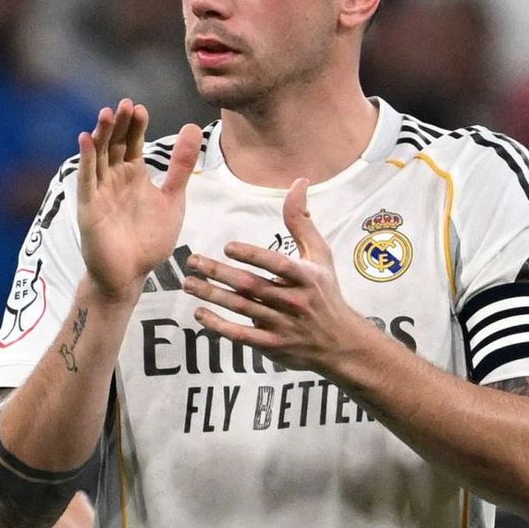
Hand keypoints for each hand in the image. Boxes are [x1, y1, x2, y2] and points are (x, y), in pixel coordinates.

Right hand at [76, 100, 202, 301]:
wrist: (131, 275)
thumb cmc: (149, 241)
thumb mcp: (173, 200)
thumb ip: (181, 168)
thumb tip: (193, 128)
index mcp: (134, 175)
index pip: (132, 142)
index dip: (135, 125)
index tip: (140, 108)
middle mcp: (114, 178)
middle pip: (114, 144)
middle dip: (118, 125)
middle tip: (124, 104)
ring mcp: (100, 191)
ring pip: (99, 157)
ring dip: (101, 135)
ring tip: (106, 114)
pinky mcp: (89, 207)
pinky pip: (87, 179)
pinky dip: (86, 160)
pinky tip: (86, 139)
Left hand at [182, 177, 371, 373]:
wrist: (340, 343)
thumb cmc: (326, 293)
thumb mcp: (320, 256)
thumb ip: (302, 221)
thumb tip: (298, 182)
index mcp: (305, 277)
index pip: (276, 264)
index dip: (252, 256)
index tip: (227, 247)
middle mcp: (293, 301)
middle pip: (250, 286)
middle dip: (218, 273)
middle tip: (193, 262)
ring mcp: (282, 325)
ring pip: (241, 308)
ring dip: (212, 295)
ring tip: (188, 284)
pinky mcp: (272, 345)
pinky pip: (241, 335)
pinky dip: (219, 326)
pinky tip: (200, 313)